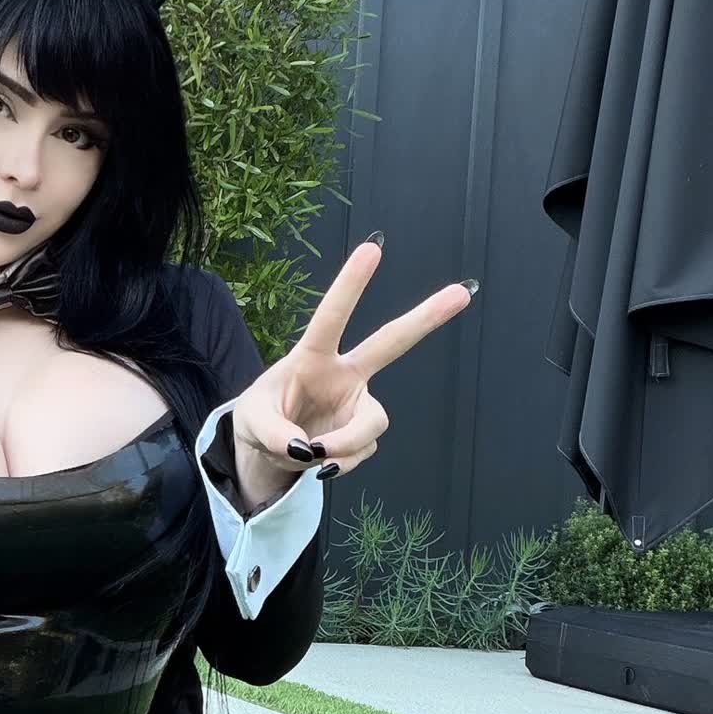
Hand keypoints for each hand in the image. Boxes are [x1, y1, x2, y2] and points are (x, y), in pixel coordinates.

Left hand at [230, 240, 477, 485]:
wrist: (267, 450)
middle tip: (462, 292)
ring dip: (347, 444)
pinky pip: (361, 451)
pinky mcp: (361, 433)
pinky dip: (339, 463)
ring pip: (374, 422)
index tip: (372, 248)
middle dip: (426, 318)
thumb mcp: (250, 422)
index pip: (332, 316)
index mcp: (312, 356)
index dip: (351, 285)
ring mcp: (357, 403)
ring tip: (316, 456)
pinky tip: (320, 465)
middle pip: (390, 343)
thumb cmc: (258, 419)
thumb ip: (274, 433)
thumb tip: (309, 450)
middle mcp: (344, 373)